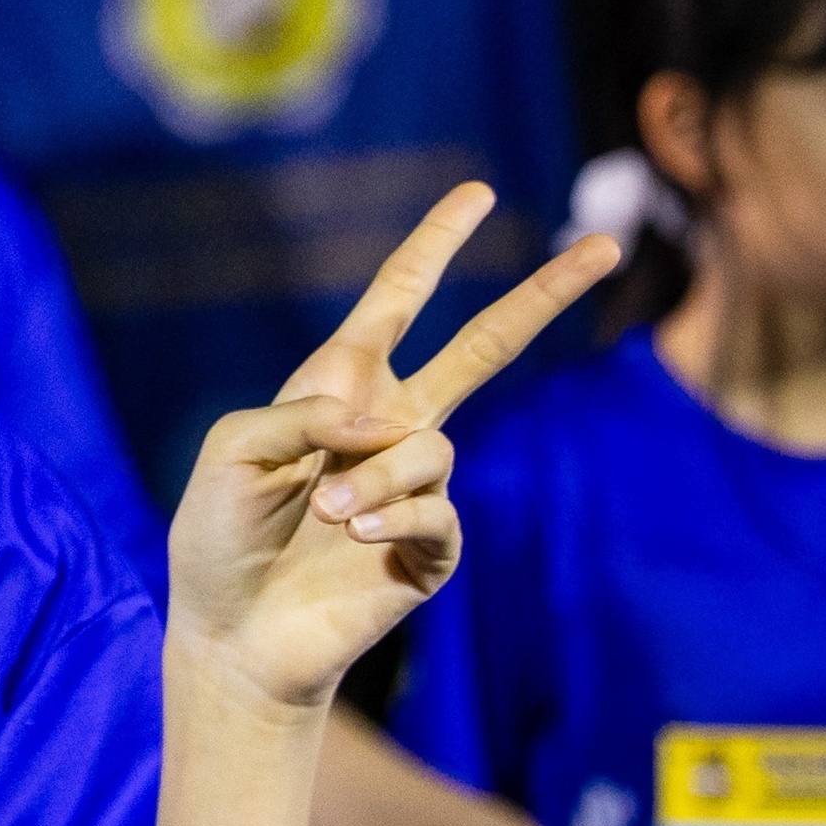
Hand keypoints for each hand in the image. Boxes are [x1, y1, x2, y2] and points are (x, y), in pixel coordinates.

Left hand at [166, 184, 616, 711]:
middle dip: (542, 298)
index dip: (434, 247)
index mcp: (339, 389)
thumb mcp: (231, 451)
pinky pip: (439, 510)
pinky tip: (358, 536)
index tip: (476, 194)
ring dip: (376, 477)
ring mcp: (418, 487)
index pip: (398, 302)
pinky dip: (396, 516)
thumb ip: (298, 414)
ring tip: (326, 513)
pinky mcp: (434, 547)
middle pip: (485, 348)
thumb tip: (380, 420)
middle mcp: (390, 427)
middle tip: (607, 247)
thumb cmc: (219, 537)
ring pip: (433, 450)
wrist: (235, 631)